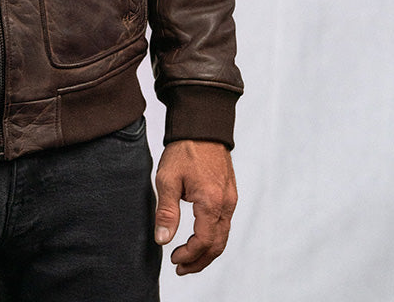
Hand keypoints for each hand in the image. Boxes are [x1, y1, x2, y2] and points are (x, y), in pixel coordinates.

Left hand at [153, 139, 236, 274]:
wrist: (202, 125)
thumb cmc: (184, 149)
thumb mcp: (167, 179)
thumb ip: (166, 212)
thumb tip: (163, 240)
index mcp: (211, 202)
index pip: (203, 242)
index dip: (189, 256)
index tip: (173, 260)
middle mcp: (226, 204)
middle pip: (217, 245)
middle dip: (199, 261)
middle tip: (181, 267)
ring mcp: (230, 199)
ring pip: (223, 236)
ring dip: (207, 251)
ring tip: (188, 258)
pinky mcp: (230, 194)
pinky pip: (225, 224)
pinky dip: (214, 237)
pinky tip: (199, 237)